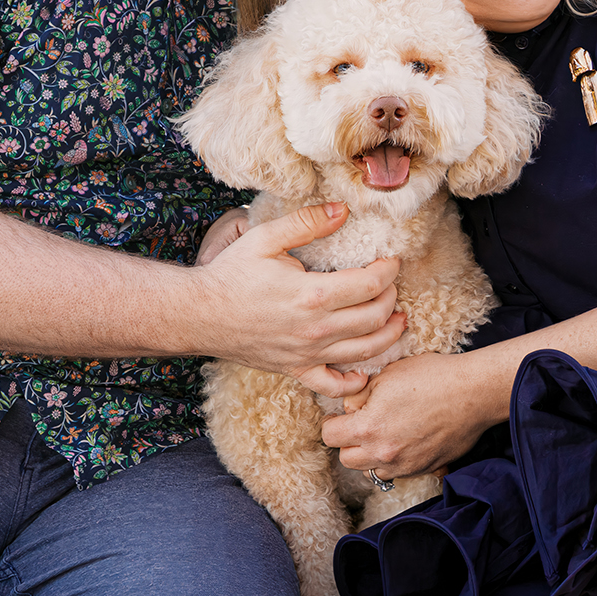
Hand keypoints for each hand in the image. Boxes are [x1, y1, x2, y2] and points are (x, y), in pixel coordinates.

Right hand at [194, 202, 403, 398]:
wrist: (198, 314)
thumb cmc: (230, 275)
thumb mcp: (266, 237)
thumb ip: (307, 222)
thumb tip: (343, 210)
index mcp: (313, 294)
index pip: (370, 285)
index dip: (389, 271)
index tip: (391, 260)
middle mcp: (316, 329)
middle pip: (375, 318)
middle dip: (392, 299)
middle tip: (391, 285)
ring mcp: (307, 353)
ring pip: (364, 352)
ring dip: (389, 336)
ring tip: (398, 321)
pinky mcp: (295, 369)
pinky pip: (332, 385)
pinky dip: (354, 383)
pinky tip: (364, 371)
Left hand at [322, 351, 503, 480]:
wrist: (473, 392)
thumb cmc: (431, 377)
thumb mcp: (386, 375)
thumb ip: (359, 395)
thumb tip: (349, 408)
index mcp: (368, 428)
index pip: (330, 436)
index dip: (333, 422)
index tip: (341, 416)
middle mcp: (384, 454)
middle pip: (347, 459)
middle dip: (349, 442)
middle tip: (362, 424)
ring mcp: (405, 465)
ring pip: (371, 471)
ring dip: (371, 456)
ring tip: (385, 433)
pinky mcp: (425, 469)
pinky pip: (398, 472)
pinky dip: (395, 461)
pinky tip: (406, 440)